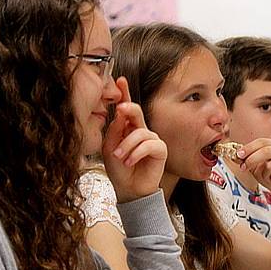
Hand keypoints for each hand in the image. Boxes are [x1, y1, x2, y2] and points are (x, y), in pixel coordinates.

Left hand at [102, 78, 166, 202]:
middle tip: (120, 109)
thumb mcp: (109, 148)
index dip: (124, 93)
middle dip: (128, 108)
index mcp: (127, 128)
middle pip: (136, 112)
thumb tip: (120, 115)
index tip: (120, 80)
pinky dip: (137, 153)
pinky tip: (130, 161)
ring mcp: (152, 139)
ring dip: (126, 145)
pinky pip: (149, 144)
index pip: (126, 108)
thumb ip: (114, 131)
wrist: (129, 189)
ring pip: (140, 132)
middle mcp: (140, 131)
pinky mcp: (160, 150)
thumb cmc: (119, 170)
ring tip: (120, 157)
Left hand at [237, 138, 270, 201]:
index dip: (249, 148)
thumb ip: (248, 160)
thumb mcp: (257, 168)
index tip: (238, 155)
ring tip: (269, 178)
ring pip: (269, 166)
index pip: (262, 141)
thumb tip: (235, 156)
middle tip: (243, 168)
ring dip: (264, 175)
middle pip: (265, 151)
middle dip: (251, 160)